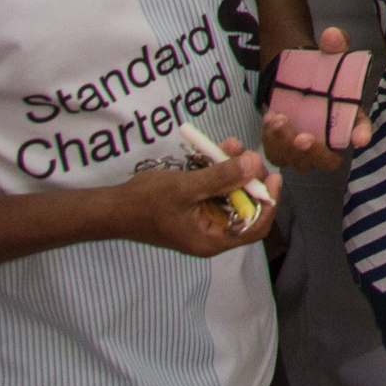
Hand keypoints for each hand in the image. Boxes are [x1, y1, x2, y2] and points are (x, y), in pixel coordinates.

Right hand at [122, 142, 280, 256]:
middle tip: (245, 152)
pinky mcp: (195, 207)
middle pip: (245, 206)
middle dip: (248, 177)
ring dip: (233, 168)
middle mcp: (211, 233)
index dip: (269, 201)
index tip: (273, 175)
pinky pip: (215, 188)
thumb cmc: (145, 203)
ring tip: (228, 145)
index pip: (255, 227)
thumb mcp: (186, 188)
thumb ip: (221, 178)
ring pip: (230, 193)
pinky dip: (218, 170)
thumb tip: (255, 164)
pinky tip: (216, 151)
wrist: (111, 208)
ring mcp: (202, 220)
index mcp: (212, 240)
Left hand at [256, 28, 375, 174]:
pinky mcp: (284, 150)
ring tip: (277, 117)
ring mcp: (305, 150)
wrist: (294, 76)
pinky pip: (277, 155)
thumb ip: (334, 44)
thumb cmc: (320, 70)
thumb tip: (331, 35)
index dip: (361, 134)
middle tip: (302, 138)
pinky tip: (269, 120)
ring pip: (299, 161)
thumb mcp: (330, 52)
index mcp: (350, 118)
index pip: (360, 129)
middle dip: (315, 153)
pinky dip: (271, 142)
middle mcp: (330, 140)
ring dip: (286, 145)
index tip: (359, 139)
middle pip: (328, 160)